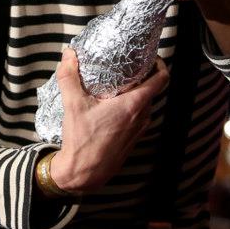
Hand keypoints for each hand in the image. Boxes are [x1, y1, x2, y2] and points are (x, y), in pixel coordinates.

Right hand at [49, 48, 168, 192]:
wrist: (84, 173)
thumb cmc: (83, 140)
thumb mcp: (73, 105)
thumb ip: (69, 77)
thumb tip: (68, 55)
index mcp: (133, 105)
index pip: (161, 80)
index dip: (160, 65)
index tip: (151, 57)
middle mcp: (141, 117)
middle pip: (153, 90)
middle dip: (144, 77)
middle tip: (129, 66)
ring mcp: (139, 130)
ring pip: (145, 105)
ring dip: (137, 93)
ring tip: (120, 85)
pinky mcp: (132, 139)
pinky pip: (138, 117)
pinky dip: (131, 107)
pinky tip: (113, 106)